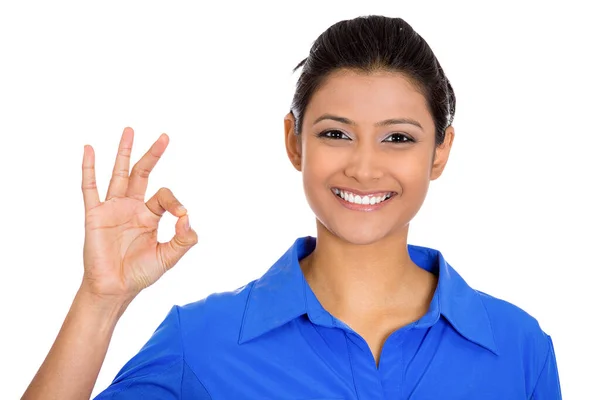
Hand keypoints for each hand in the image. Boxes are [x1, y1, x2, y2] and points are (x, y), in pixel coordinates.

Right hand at [80, 127, 197, 301]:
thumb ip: (184, 238)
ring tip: (129, 130)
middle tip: (164, 136)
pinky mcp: (95, 214)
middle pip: (142, 173)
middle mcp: (131, 207)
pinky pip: (90, 188)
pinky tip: (89, 149)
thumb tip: (188, 216)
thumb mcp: (170, 256)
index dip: (175, 202)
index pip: (164, 195)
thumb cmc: (141, 273)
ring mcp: (112, 208)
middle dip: (152, 154)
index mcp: (150, 215)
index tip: (181, 217)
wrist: (115, 288)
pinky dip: (89, 168)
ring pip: (118, 174)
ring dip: (123, 152)